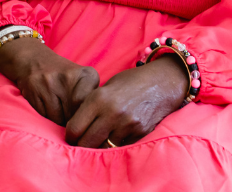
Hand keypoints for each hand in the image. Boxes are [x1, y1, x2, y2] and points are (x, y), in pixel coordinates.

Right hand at [0, 37, 99, 125]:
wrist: (33, 59)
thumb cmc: (64, 76)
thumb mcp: (83, 81)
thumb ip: (90, 101)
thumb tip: (92, 129)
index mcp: (87, 75)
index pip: (88, 107)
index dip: (84, 118)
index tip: (82, 120)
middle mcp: (68, 77)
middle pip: (73, 115)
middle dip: (71, 121)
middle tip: (68, 116)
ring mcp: (49, 82)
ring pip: (57, 118)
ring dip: (58, 120)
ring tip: (58, 110)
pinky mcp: (33, 89)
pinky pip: (43, 116)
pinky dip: (46, 117)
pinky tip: (46, 107)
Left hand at [65, 53, 188, 147]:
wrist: (161, 83)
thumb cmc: (129, 83)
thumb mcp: (105, 88)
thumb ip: (90, 106)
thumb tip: (74, 128)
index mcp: (98, 99)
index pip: (74, 128)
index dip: (69, 135)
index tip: (71, 136)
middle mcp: (112, 113)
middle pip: (86, 143)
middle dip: (82, 145)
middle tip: (82, 143)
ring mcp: (127, 125)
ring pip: (103, 148)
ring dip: (99, 147)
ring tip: (98, 142)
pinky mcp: (140, 133)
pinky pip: (120, 147)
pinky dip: (116, 146)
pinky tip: (115, 139)